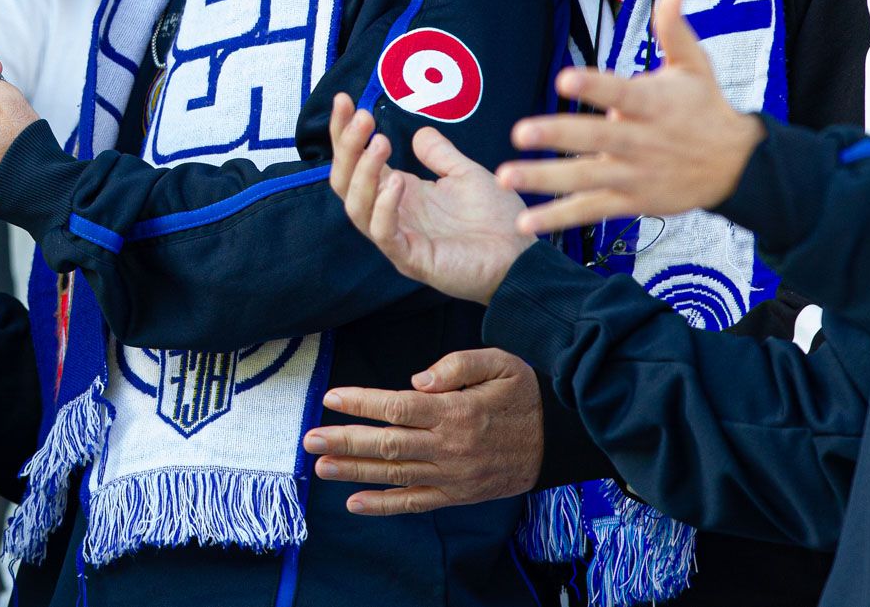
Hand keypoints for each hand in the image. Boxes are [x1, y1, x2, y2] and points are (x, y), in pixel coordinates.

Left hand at [304, 348, 543, 514]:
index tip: (331, 397)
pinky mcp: (458, 495)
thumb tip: (419, 379)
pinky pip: (416, 503)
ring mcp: (453, 475)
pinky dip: (384, 505)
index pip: (397, 407)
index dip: (361, 403)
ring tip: (320, 466)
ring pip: (395, 475)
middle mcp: (449, 447)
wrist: (560, 441)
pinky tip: (355, 503)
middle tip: (309, 438)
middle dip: (345, 441)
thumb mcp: (500, 363)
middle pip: (388, 445)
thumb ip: (457, 365)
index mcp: (455, 412)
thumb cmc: (524, 394)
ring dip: (354, 472)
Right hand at [328, 94, 530, 303]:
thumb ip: (441, 155)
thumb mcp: (467, 175)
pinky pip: (383, 233)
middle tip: (363, 118)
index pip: (356, 160)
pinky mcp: (410, 258)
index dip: (345, 132)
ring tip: (381, 144)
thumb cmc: (496, 221)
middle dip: (347, 147)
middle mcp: (389, 213)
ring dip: (362, 173)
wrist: (524, 258)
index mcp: (398, 193)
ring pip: (356, 206)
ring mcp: (396, 237)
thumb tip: (419, 132)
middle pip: (345, 181)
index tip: (345, 99)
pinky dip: (383, 206)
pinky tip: (397, 181)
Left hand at [498, 0, 765, 235]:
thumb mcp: (696, 67)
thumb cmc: (705, 109)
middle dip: (558, 136)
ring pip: (585, 179)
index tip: (565, 76)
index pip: (621, 92)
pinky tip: (524, 223)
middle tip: (519, 133)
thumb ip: (675, 30)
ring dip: (545, 180)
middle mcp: (642, 140)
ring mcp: (634, 174)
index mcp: (654, 104)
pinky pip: (589, 211)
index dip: (595, 85)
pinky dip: (557, 219)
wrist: (739, 167)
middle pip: (596, 138)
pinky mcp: (630, 201)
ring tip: (505, 176)